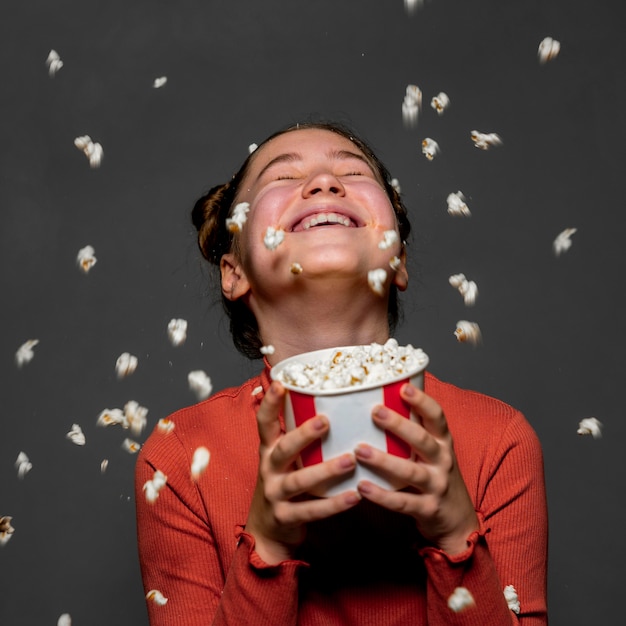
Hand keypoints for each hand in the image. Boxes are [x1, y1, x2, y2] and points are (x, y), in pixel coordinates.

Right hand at [245, 381, 360, 563]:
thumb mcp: (282, 459)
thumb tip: (327, 403)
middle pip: (283, 449)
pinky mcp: (286, 518)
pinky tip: (355, 496)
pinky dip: (334, 504)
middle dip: (303, 435)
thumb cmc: (283, 483)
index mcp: (268, 450)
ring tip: (350, 460)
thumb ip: (297, 436)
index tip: (281, 384)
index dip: (270, 403)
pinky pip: (312, 511)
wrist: (266, 531)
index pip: (264, 422)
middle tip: (325, 421)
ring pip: (299, 481)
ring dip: (325, 470)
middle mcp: (268, 470)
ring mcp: (275, 495)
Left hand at [354, 383, 478, 554]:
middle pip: (422, 440)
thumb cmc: (436, 476)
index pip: (437, 417)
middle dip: (399, 425)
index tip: (404, 388)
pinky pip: (402, 502)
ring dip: (383, 461)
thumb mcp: (434, 450)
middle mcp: (443, 461)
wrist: (458, 520)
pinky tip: (361, 487)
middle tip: (375, 411)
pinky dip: (381, 495)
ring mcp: (437, 486)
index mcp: (443, 442)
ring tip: (359, 450)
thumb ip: (415, 430)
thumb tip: (382, 399)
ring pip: (410, 472)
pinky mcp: (427, 509)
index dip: (422, 401)